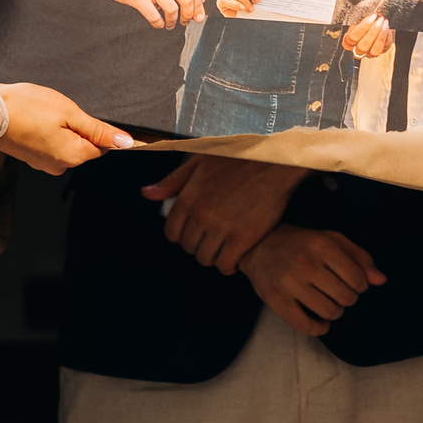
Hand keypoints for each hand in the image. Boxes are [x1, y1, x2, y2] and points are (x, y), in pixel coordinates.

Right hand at [0, 82, 133, 173]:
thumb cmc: (26, 107)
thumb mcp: (68, 112)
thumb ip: (98, 130)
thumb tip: (126, 143)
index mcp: (73, 157)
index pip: (102, 146)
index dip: (97, 128)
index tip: (79, 114)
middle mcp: (60, 166)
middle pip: (83, 145)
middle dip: (76, 126)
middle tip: (56, 110)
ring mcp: (43, 163)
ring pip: (66, 142)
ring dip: (60, 127)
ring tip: (42, 113)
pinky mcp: (31, 157)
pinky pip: (50, 143)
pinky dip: (47, 130)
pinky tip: (34, 119)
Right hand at [106, 0, 201, 28]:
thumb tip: (197, 10)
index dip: (198, 7)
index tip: (198, 16)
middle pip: (186, 0)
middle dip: (188, 16)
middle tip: (184, 21)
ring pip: (172, 10)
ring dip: (173, 21)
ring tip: (170, 23)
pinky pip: (155, 16)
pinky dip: (159, 24)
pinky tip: (158, 23)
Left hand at [140, 154, 304, 270]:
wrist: (276, 161)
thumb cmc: (238, 158)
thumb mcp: (200, 161)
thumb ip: (172, 181)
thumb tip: (146, 193)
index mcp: (188, 198)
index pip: (172, 233)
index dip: (183, 235)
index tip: (196, 232)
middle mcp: (201, 215)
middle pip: (189, 248)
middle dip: (198, 245)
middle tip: (213, 238)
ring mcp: (222, 228)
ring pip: (206, 259)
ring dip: (213, 256)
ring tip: (224, 247)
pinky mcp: (244, 238)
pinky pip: (226, 264)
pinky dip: (229, 265)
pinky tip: (235, 256)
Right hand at [240, 223, 385, 334]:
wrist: (259, 245)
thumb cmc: (302, 243)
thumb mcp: (332, 239)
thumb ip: (360, 257)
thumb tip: (382, 280)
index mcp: (322, 245)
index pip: (358, 278)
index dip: (361, 285)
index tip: (353, 282)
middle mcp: (305, 263)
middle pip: (346, 297)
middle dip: (349, 298)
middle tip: (340, 292)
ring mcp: (289, 283)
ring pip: (330, 312)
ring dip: (336, 312)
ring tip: (330, 303)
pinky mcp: (276, 300)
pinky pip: (306, 326)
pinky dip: (320, 328)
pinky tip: (322, 321)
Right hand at [342, 13, 394, 57]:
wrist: (371, 22)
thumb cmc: (362, 20)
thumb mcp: (357, 18)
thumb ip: (359, 18)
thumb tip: (369, 15)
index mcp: (347, 42)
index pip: (353, 37)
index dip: (362, 27)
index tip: (372, 17)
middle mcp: (357, 50)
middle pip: (363, 46)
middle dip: (372, 32)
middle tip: (379, 20)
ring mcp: (369, 53)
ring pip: (374, 51)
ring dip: (381, 36)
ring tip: (385, 24)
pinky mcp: (380, 52)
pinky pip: (385, 47)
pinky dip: (387, 37)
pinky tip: (387, 27)